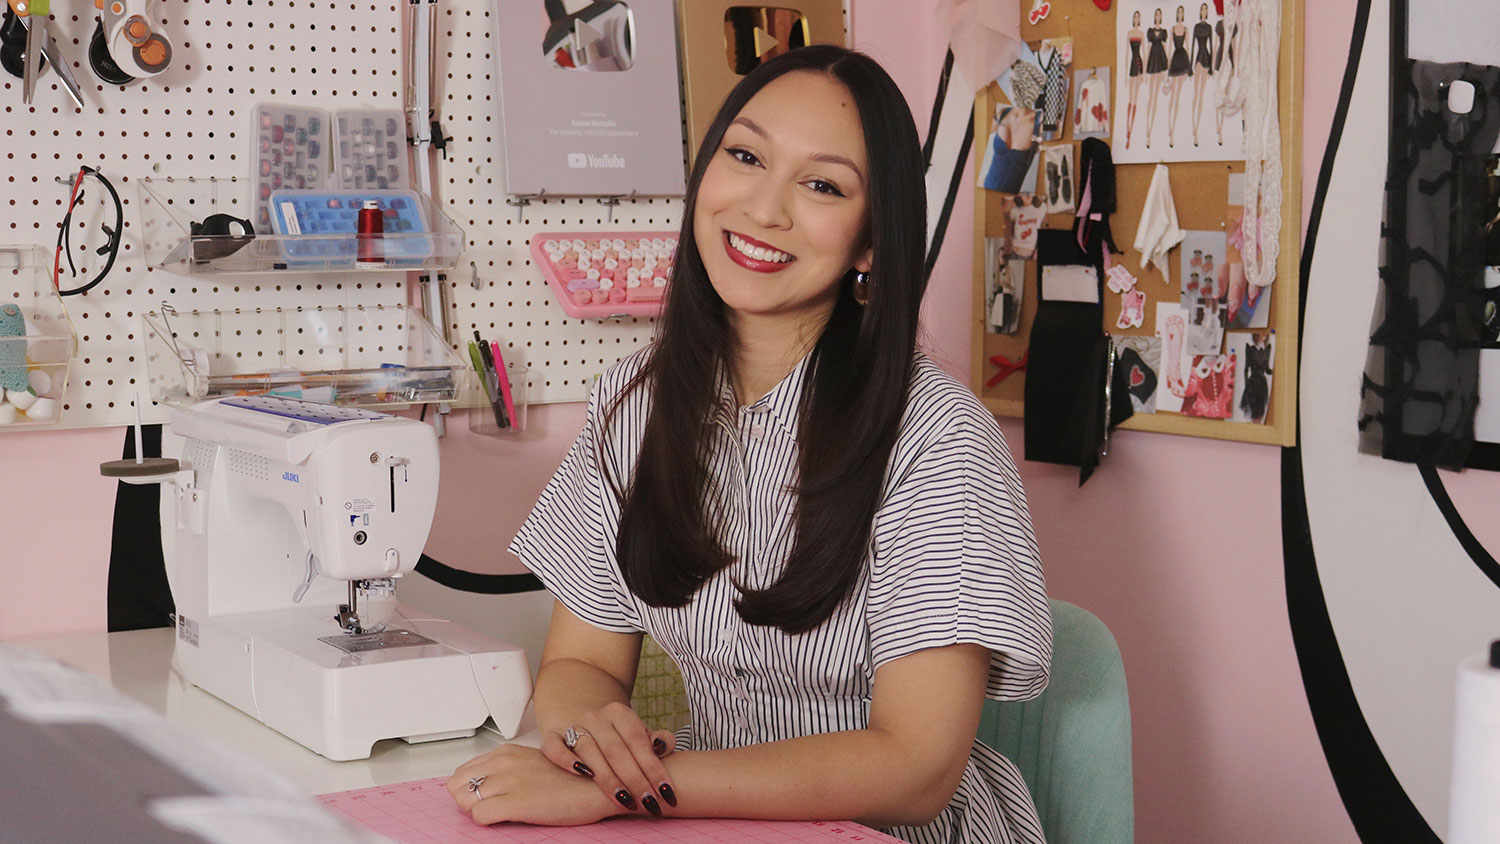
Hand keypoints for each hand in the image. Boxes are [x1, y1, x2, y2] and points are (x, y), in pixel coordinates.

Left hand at [448, 744, 619, 826]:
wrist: (596, 787)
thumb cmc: (570, 779)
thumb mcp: (532, 763)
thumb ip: (507, 768)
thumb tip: (485, 784)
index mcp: (507, 752)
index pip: (464, 770)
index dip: (469, 788)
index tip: (481, 796)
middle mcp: (504, 763)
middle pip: (457, 785)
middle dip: (466, 799)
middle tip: (485, 807)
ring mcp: (509, 782)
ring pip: (465, 801)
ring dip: (476, 810)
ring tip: (498, 813)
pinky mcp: (516, 802)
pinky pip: (479, 816)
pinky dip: (486, 821)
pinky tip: (505, 819)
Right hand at [541, 701, 677, 816]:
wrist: (589, 728)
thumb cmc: (622, 739)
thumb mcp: (642, 737)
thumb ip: (660, 740)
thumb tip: (663, 745)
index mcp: (620, 713)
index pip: (638, 741)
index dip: (653, 767)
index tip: (666, 791)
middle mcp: (595, 717)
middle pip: (616, 750)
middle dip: (634, 779)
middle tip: (648, 802)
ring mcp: (573, 725)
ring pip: (589, 751)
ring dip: (607, 778)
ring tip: (624, 799)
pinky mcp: (553, 736)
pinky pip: (554, 746)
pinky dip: (565, 759)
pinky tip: (583, 774)